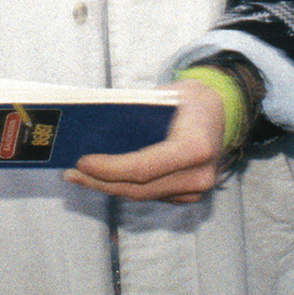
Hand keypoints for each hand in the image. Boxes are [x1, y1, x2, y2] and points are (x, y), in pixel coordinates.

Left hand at [66, 79, 226, 203]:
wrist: (221, 110)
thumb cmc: (187, 99)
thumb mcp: (161, 98)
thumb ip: (132, 118)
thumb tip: (90, 132)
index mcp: (196, 147)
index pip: (143, 168)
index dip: (108, 170)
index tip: (81, 163)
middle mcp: (200, 174)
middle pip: (139, 188)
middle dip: (101, 181)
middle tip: (73, 173)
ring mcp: (197, 190)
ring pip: (143, 195)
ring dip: (109, 187)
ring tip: (80, 176)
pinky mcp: (190, 196)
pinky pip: (151, 194)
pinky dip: (126, 187)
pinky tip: (104, 179)